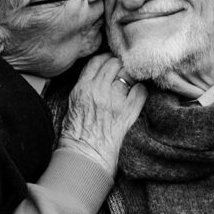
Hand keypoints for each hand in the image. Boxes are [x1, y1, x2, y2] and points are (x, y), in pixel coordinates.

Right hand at [59, 53, 147, 174]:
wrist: (86, 155)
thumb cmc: (77, 133)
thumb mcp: (73, 104)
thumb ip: (84, 85)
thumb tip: (98, 73)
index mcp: (82, 87)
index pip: (97, 61)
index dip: (106, 59)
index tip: (111, 63)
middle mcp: (98, 90)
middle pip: (114, 63)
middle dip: (120, 65)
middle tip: (123, 72)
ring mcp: (115, 100)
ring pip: (128, 74)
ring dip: (131, 77)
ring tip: (130, 84)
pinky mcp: (128, 111)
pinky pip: (141, 90)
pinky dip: (140, 90)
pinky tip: (136, 95)